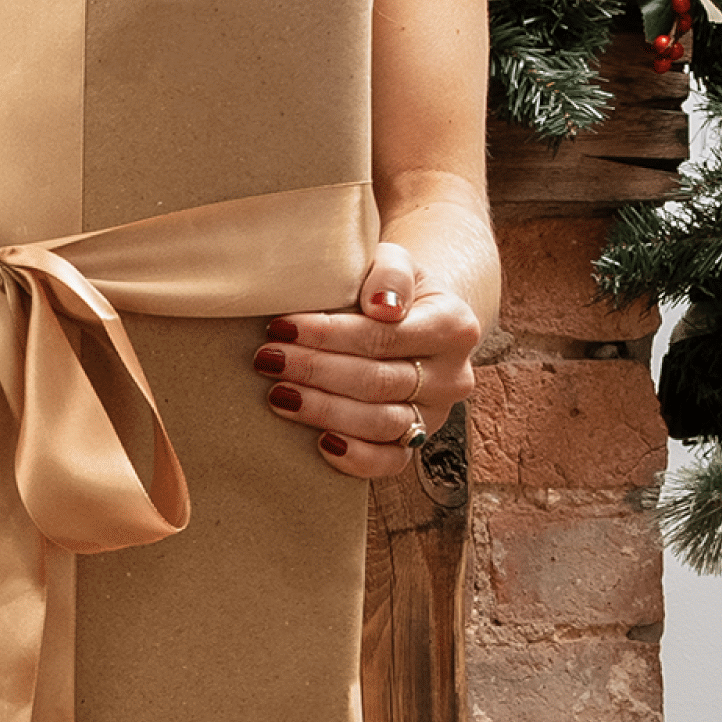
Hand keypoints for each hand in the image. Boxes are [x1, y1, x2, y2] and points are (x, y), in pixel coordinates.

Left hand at [258, 241, 482, 478]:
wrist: (413, 314)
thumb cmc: (389, 285)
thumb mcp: (393, 260)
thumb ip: (390, 272)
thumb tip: (382, 306)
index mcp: (454, 326)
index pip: (384, 336)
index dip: (329, 334)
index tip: (280, 325)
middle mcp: (453, 376)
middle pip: (378, 381)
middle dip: (315, 371)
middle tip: (267, 359)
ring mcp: (436, 414)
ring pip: (381, 423)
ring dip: (324, 411)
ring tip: (278, 394)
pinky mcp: (417, 442)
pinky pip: (391, 462)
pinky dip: (357, 458)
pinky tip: (320, 443)